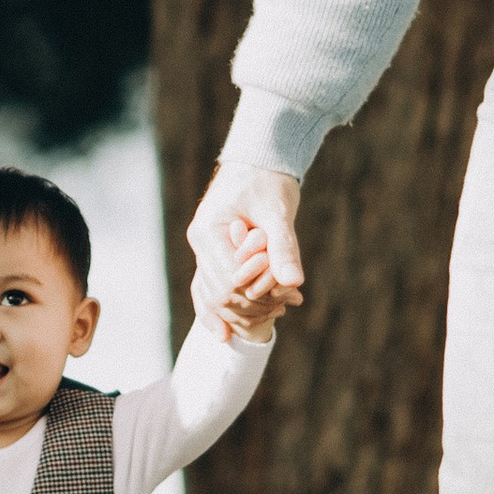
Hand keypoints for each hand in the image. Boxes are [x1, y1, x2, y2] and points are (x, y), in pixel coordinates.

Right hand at [187, 161, 303, 335]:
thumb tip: (293, 282)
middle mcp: (200, 243)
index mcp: (208, 231)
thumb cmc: (269, 180)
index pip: (228, 281)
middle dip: (254, 304)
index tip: (287, 293)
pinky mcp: (215, 255)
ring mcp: (204, 250)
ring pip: (215, 297)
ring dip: (245, 308)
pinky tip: (228, 333)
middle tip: (288, 305)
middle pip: (221, 294)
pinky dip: (223, 309)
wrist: (260, 160)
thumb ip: (283, 247)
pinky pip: (211, 289)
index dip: (257, 291)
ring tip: (280, 309)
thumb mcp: (278, 211)